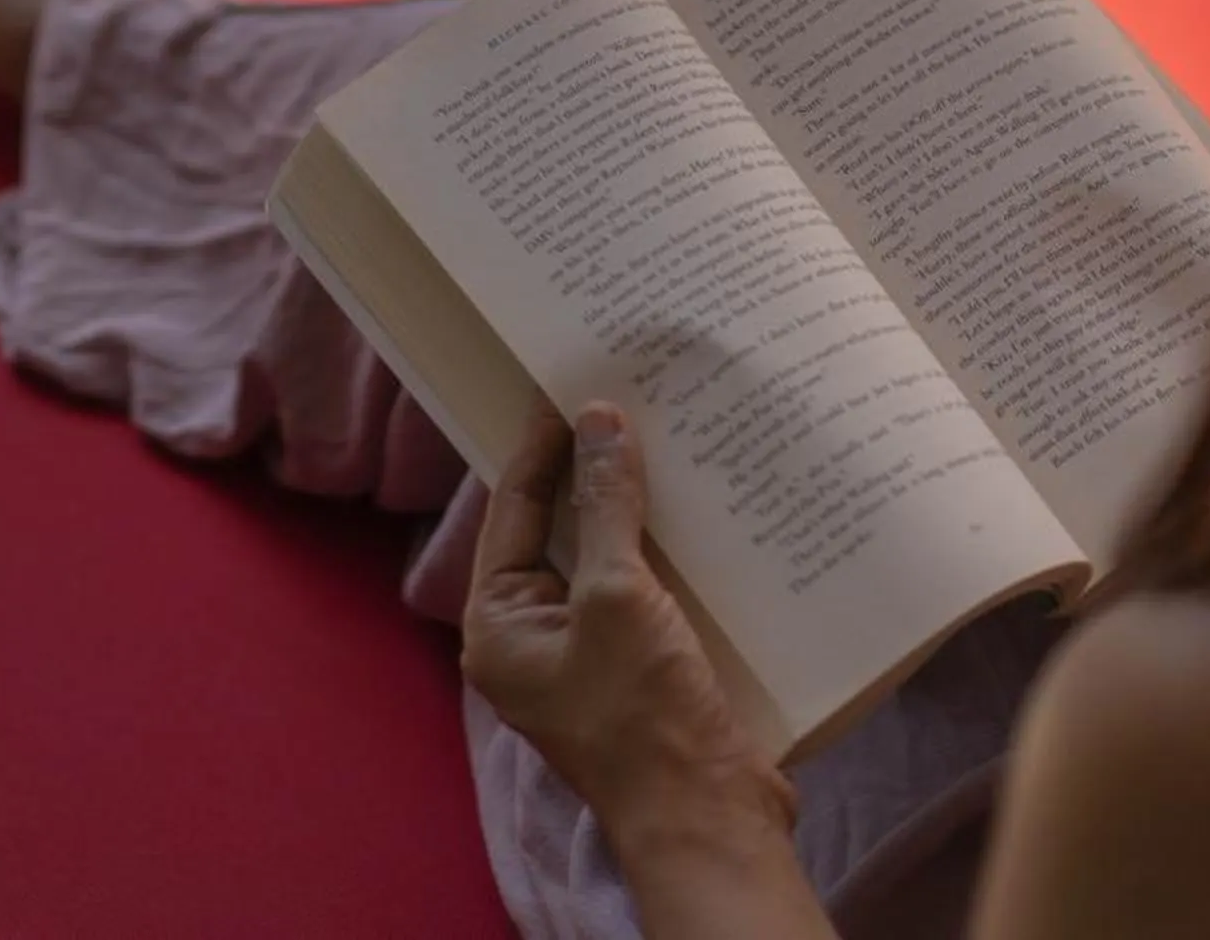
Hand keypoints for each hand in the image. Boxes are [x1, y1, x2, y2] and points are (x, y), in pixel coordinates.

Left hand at [462, 397, 793, 859]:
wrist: (711, 820)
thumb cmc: (643, 714)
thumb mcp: (619, 595)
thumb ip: (606, 504)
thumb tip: (597, 418)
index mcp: (498, 626)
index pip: (512, 511)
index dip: (542, 448)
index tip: (570, 390)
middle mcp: (532, 640)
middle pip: (555, 533)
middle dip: (590, 473)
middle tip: (620, 399)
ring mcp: (587, 657)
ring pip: (604, 558)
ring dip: (633, 507)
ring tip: (662, 436)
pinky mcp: (639, 667)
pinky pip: (642, 588)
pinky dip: (664, 548)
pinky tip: (698, 505)